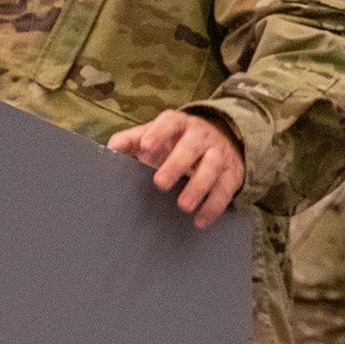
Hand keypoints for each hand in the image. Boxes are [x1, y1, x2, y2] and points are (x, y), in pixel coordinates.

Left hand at [107, 110, 243, 228]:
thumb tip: (112, 147)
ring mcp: (219, 153)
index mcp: (179, 123)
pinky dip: (213, 206)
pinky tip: (200, 220)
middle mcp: (201, 136)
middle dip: (176, 164)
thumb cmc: (176, 140)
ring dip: (198, 187)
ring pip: (212, 168)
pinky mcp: (232, 173)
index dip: (157, 133)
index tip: (145, 147)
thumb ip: (133, 140)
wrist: (220, 139)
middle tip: (160, 183)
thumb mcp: (156, 134)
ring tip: (183, 205)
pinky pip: (225, 190)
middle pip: (191, 147)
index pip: (169, 123)